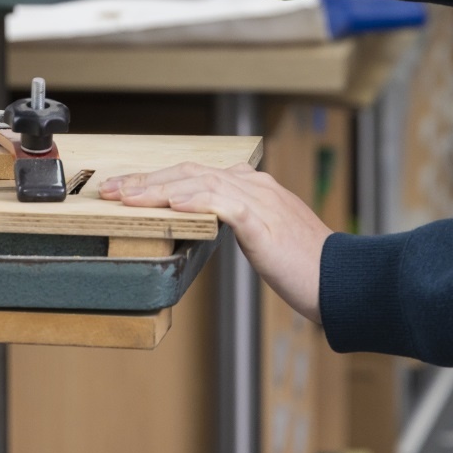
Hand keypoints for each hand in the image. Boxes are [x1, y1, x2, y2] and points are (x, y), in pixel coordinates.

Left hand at [99, 162, 331, 324]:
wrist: (342, 280)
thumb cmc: (306, 268)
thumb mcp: (265, 240)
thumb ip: (237, 224)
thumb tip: (201, 224)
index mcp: (253, 187)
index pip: (194, 175)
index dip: (157, 180)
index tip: (126, 190)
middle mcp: (253, 185)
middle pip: (189, 172)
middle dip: (146, 180)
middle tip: (110, 190)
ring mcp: (258, 200)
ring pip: (197, 183)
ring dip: (157, 190)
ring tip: (126, 198)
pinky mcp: (261, 221)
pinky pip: (220, 204)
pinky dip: (191, 202)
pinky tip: (168, 206)